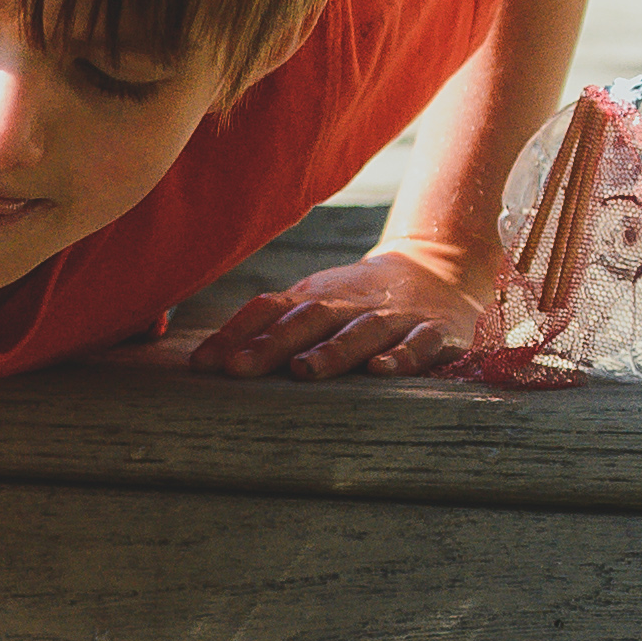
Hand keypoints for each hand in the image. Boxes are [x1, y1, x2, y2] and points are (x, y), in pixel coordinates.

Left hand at [186, 235, 500, 379]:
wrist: (439, 270)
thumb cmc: (356, 301)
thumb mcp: (313, 304)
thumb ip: (268, 327)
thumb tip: (204, 360)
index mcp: (313, 298)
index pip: (268, 311)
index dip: (235, 335)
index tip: (202, 365)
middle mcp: (347, 305)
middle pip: (306, 321)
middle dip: (272, 345)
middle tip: (239, 368)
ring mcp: (392, 318)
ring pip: (359, 333)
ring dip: (331, 351)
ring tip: (304, 370)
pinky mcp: (433, 332)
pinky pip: (417, 345)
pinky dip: (401, 357)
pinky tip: (381, 370)